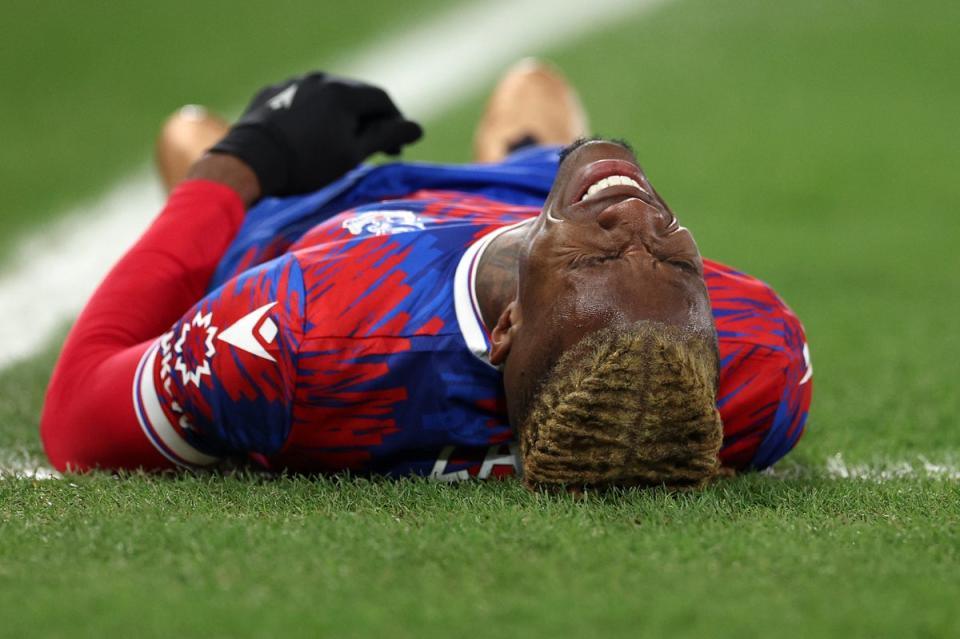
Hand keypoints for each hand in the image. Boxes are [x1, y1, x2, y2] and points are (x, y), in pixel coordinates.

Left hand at [210, 72, 421, 196]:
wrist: (251, 161)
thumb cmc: (307, 163)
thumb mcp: (352, 155)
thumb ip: (386, 138)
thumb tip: (417, 128)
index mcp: (344, 93)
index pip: (382, 100)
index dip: (395, 122)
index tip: (397, 147)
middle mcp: (320, 79)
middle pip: (356, 95)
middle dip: (369, 119)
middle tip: (372, 147)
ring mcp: (294, 83)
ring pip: (328, 96)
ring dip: (342, 116)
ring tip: (340, 142)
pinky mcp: (272, 93)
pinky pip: (303, 100)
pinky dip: (315, 114)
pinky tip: (310, 136)